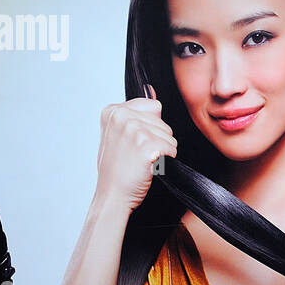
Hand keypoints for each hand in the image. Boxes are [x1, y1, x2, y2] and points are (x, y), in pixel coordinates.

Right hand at [95, 85, 178, 211]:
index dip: (150, 128)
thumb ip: (136, 113)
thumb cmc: (117, 169)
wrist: (112, 195)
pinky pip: (172, 149)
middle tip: (136, 156)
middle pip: (163, 122)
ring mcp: (134, 129)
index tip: (133, 143)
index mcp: (113, 111)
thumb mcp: (119, 134)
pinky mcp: (146, 144)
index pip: (154, 107)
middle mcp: (122, 116)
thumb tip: (152, 89)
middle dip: (157, 140)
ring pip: (169, 136)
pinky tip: (148, 167)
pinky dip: (166, 161)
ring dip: (162, 151)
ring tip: (142, 161)